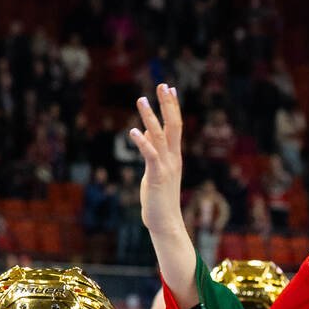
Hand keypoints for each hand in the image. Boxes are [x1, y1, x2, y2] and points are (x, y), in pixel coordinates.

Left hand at [129, 85, 197, 308]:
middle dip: (168, 105)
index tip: (169, 88)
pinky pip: (150, 155)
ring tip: (141, 99)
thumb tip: (145, 134)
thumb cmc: (159, 201)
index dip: (172, 107)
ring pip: (161, 136)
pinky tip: (132, 131)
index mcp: (174, 157)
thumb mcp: (155, 172)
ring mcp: (167, 167)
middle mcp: (173, 158)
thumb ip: (152, 152)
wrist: (166, 224)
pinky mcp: (157, 176)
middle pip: (174, 126)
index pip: (176, 127)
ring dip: (150, 117)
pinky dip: (142, 142)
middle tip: (163, 84)